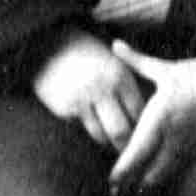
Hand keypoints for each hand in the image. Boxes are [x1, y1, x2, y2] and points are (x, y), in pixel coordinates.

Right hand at [30, 28, 148, 155]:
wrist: (49, 44)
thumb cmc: (89, 55)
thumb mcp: (113, 63)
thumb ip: (128, 88)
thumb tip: (145, 120)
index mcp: (119, 77)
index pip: (138, 113)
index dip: (143, 128)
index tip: (146, 137)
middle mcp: (101, 89)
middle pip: (121, 131)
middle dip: (127, 145)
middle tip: (130, 151)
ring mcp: (81, 100)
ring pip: (100, 135)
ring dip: (107, 142)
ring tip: (111, 144)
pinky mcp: (64, 108)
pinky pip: (82, 127)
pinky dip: (88, 127)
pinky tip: (89, 123)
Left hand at [110, 49, 195, 195]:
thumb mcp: (167, 68)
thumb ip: (136, 60)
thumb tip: (114, 44)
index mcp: (161, 116)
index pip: (137, 151)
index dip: (123, 171)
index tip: (110, 182)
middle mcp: (175, 135)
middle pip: (148, 170)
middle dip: (130, 185)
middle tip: (112, 195)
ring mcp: (190, 145)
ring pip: (166, 174)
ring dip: (147, 186)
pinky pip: (180, 169)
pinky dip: (166, 178)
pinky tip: (154, 186)